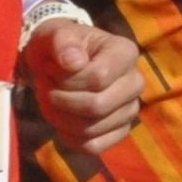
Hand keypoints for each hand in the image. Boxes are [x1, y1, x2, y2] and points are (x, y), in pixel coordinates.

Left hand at [21, 15, 141, 156]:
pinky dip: (70, 137)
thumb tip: (73, 62)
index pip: (98, 77)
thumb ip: (62, 41)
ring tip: (50, 102)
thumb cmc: (60, 47)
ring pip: (92, 128)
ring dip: (61, 118)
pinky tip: (62, 121)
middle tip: (46, 89)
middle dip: (61, 101)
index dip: (67, 80)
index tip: (50, 69)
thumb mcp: (55, 34)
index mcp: (125, 53)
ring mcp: (130, 109)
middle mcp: (135, 82)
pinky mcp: (120, 131)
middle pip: (98, 106)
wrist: (59, 63)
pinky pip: (94, 146)